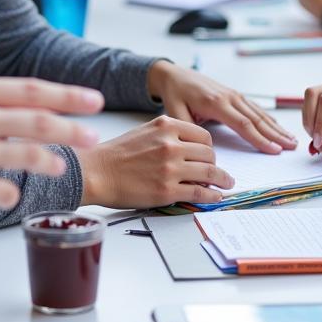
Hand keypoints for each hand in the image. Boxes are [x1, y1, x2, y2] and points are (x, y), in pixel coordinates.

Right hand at [0, 77, 103, 213]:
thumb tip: (17, 104)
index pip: (31, 89)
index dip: (67, 95)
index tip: (93, 100)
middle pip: (39, 120)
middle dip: (73, 128)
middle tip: (94, 135)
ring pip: (31, 155)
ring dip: (53, 161)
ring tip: (63, 166)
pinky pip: (8, 191)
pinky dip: (14, 194)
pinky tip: (11, 195)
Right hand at [76, 115, 232, 207]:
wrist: (96, 172)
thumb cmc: (117, 154)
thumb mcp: (146, 131)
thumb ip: (170, 135)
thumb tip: (193, 149)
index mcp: (167, 126)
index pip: (203, 136)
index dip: (209, 148)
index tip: (210, 155)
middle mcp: (171, 144)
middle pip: (209, 154)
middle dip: (215, 164)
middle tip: (217, 172)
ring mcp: (170, 168)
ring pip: (209, 173)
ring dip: (221, 180)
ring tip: (225, 183)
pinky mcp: (167, 190)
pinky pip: (199, 192)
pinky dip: (212, 195)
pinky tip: (216, 196)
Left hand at [148, 61, 296, 153]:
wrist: (175, 74)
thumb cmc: (175, 95)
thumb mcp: (175, 114)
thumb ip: (189, 132)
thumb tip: (203, 152)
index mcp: (216, 103)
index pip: (243, 124)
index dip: (260, 139)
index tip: (275, 150)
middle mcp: (229, 97)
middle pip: (257, 118)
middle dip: (276, 134)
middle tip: (292, 147)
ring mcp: (234, 94)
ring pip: (259, 113)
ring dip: (276, 127)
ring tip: (291, 139)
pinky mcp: (235, 94)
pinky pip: (255, 108)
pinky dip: (269, 118)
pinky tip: (278, 127)